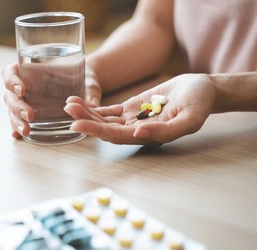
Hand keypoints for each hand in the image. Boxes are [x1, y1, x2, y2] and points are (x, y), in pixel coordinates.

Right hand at [2, 62, 101, 138]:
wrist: (84, 87)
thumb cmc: (83, 78)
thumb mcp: (89, 82)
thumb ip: (90, 91)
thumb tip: (93, 105)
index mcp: (29, 70)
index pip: (10, 72)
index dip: (12, 80)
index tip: (23, 90)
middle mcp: (23, 86)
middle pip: (9, 95)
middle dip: (17, 106)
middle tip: (30, 116)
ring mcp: (24, 101)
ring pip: (12, 110)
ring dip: (16, 120)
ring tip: (26, 131)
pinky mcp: (28, 114)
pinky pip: (17, 120)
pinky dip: (16, 128)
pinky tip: (18, 136)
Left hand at [64, 74, 217, 145]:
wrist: (201, 90)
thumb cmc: (200, 104)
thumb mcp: (189, 119)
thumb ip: (166, 130)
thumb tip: (138, 134)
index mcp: (148, 137)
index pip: (117, 136)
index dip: (97, 131)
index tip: (78, 125)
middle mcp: (135, 131)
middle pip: (105, 128)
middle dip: (86, 121)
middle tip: (69, 113)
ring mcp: (131, 119)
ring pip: (103, 119)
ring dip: (86, 113)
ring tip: (68, 104)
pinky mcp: (130, 108)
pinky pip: (107, 110)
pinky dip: (93, 106)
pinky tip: (78, 101)